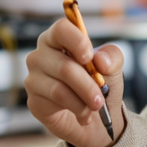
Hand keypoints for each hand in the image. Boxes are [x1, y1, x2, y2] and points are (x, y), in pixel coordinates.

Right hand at [24, 19, 125, 146]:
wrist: (96, 118)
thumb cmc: (100, 85)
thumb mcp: (113, 68)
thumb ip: (112, 57)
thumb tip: (100, 59)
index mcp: (58, 39)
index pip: (61, 29)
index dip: (77, 42)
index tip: (90, 57)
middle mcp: (40, 55)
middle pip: (64, 66)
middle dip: (88, 85)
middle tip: (101, 98)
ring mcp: (34, 78)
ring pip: (60, 89)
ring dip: (83, 100)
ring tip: (96, 107)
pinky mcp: (34, 101)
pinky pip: (55, 104)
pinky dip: (76, 110)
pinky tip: (83, 114)